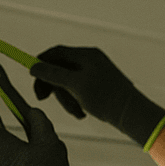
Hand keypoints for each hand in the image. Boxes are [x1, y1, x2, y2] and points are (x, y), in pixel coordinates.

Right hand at [30, 46, 164, 149]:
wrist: (132, 114)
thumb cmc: (105, 98)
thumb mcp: (74, 85)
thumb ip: (52, 75)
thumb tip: (33, 66)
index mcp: (86, 55)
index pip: (56, 52)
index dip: (41, 63)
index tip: (32, 77)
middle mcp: (91, 60)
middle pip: (61, 68)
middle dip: (53, 86)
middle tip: (43, 99)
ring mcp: (96, 73)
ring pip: (70, 82)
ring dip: (66, 98)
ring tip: (75, 111)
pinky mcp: (100, 86)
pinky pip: (80, 91)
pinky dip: (77, 102)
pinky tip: (83, 113)